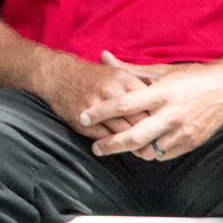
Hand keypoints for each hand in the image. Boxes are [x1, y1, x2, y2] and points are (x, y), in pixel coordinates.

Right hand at [34, 50, 151, 139]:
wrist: (56, 75)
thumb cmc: (90, 75)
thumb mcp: (116, 72)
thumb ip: (137, 83)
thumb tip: (160, 96)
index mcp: (122, 78)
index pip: (150, 102)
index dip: (159, 115)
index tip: (165, 125)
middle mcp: (111, 92)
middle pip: (140, 119)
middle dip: (151, 132)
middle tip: (158, 142)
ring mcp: (96, 108)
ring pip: (125, 131)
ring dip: (135, 143)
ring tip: (144, 150)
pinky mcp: (84, 121)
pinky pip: (107, 138)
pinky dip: (116, 144)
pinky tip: (123, 147)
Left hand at [80, 51, 222, 160]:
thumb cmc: (191, 76)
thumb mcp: (161, 69)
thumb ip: (129, 68)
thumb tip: (103, 56)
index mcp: (162, 92)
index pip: (124, 104)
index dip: (101, 112)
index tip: (84, 117)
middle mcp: (172, 113)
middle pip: (134, 135)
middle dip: (110, 144)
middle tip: (95, 147)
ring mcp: (183, 131)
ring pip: (148, 150)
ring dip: (131, 150)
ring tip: (119, 145)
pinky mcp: (191, 142)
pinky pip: (164, 155)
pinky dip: (150, 152)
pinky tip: (143, 146)